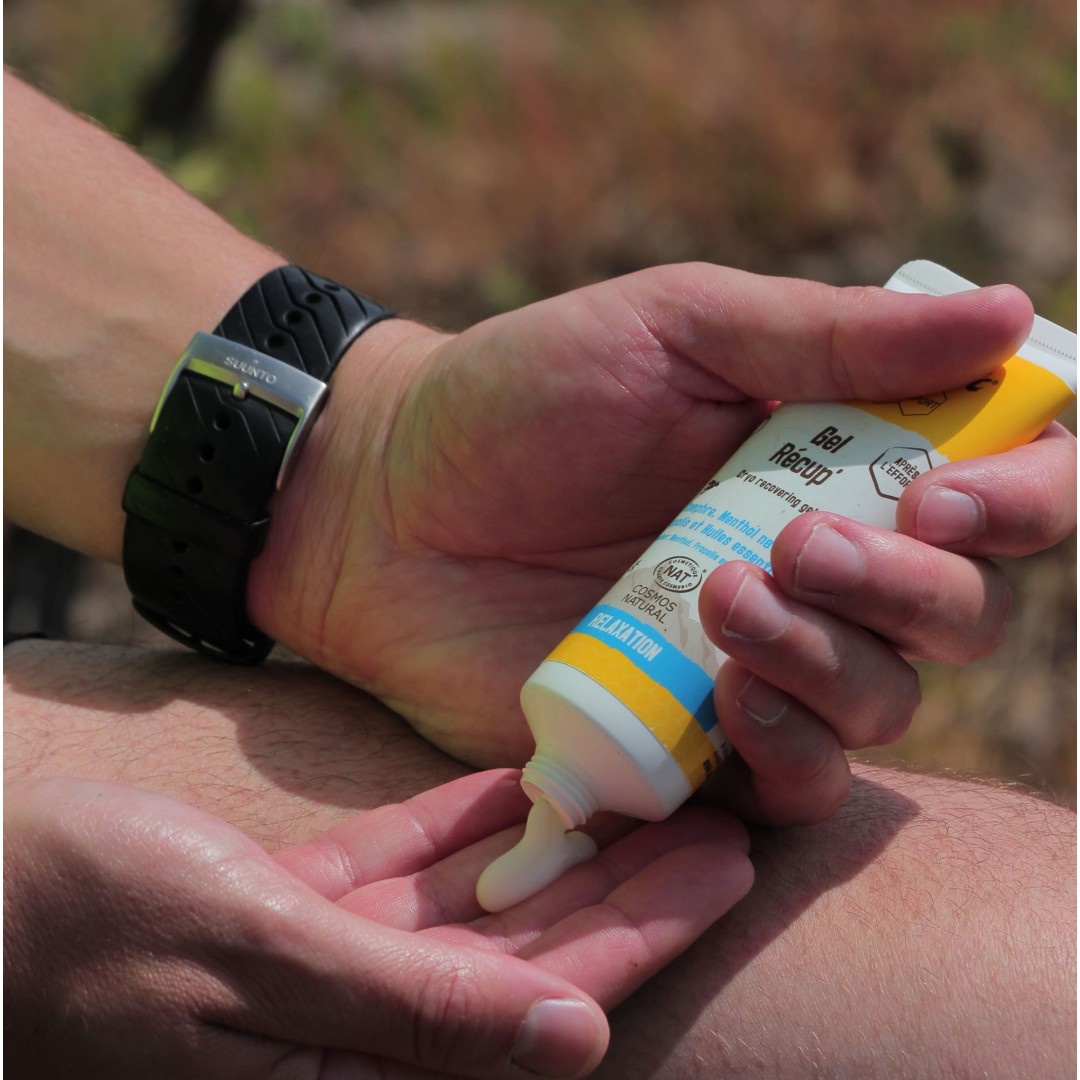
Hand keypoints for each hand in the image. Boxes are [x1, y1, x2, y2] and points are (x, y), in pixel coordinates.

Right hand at [4, 769, 750, 1078]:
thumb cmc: (78, 926)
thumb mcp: (247, 956)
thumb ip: (411, 1010)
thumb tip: (572, 1040)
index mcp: (355, 1070)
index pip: (541, 1003)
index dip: (643, 932)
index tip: (724, 866)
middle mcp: (356, 1029)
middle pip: (530, 954)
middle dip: (628, 886)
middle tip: (716, 817)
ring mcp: (327, 967)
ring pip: (477, 906)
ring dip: (560, 848)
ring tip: (643, 789)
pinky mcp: (294, 913)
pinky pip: (403, 869)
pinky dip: (461, 825)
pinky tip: (519, 783)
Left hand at [249, 265, 1074, 810]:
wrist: (385, 504)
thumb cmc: (520, 397)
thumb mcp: (674, 329)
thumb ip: (828, 336)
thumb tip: (1009, 313)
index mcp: (828, 458)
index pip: (992, 492)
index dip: (1020, 500)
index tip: (955, 498)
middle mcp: (813, 569)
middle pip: (958, 615)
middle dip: (911, 590)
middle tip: (804, 546)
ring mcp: (755, 662)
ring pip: (885, 703)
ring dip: (835, 660)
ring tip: (729, 598)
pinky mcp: (688, 742)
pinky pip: (792, 784)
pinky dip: (787, 747)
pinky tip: (726, 691)